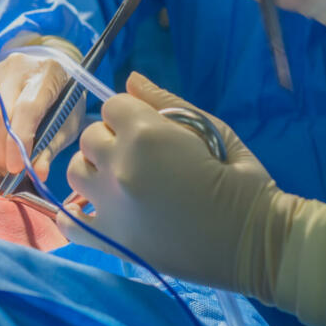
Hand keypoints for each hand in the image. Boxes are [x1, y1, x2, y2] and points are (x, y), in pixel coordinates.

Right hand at [0, 52, 84, 179]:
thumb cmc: (63, 99)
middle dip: (1, 151)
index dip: (18, 142)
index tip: (17, 168)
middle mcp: (16, 67)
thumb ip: (51, 147)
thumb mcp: (67, 122)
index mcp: (47, 73)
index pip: (26, 108)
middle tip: (10, 173)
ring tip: (3, 166)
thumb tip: (37, 174)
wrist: (49, 70)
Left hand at [58, 72, 277, 291]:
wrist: (256, 245)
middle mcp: (120, 167)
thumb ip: (167, 102)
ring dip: (94, 171)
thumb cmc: (243, 183)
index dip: (132, 114)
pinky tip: (94, 211)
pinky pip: (69, 223)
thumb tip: (131, 80)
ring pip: (75, 173)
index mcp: (147, 135)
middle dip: (112, 139)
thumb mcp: (214, 131)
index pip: (114, 105)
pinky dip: (73, 215)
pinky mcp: (111, 242)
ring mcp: (111, 207)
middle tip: (142, 157)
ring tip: (121, 183)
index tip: (152, 129)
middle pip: (91, 137)